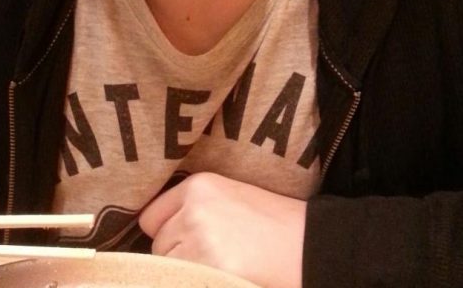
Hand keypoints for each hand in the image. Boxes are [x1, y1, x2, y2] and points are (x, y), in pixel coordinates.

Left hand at [139, 172, 306, 287]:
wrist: (311, 245)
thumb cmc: (275, 225)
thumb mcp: (232, 199)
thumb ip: (195, 208)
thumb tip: (158, 234)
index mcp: (199, 185)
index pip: (151, 217)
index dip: (167, 234)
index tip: (186, 242)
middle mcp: (194, 208)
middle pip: (159, 246)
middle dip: (179, 256)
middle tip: (214, 257)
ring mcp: (200, 239)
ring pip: (169, 267)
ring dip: (188, 272)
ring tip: (222, 265)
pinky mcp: (208, 268)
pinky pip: (183, 281)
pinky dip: (196, 282)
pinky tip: (220, 276)